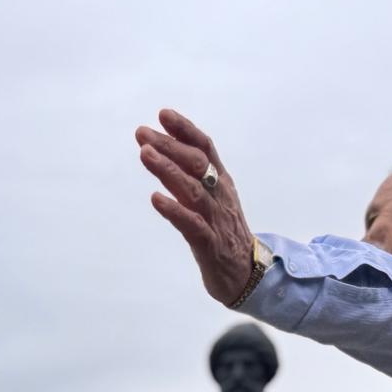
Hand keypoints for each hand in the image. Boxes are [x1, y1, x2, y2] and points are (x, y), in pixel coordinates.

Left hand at [136, 109, 257, 304]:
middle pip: (197, 164)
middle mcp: (220, 196)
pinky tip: (156, 199)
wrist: (248, 276)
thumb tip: (164, 152)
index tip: (163, 115)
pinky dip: (174, 211)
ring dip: (168, 170)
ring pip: (193, 190)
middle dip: (169, 146)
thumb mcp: (211, 200)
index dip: (185, 130)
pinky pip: (192, 225)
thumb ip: (191, 177)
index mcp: (221, 183)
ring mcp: (216, 220)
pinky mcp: (210, 246)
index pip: (205, 148)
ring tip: (145, 155)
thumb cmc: (225, 234)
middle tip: (142, 134)